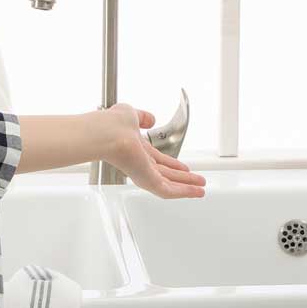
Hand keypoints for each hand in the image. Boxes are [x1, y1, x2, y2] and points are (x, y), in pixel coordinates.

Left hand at [90, 103, 205, 198]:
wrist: (105, 133)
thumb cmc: (112, 124)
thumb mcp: (131, 114)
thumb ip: (142, 117)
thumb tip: (151, 119)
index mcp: (137, 149)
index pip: (158, 160)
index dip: (173, 164)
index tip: (184, 167)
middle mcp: (140, 163)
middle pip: (166, 174)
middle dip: (183, 178)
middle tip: (197, 182)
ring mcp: (143, 173)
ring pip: (169, 185)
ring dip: (187, 188)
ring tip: (201, 190)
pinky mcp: (147, 181)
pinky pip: (168, 190)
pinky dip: (184, 192)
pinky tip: (196, 193)